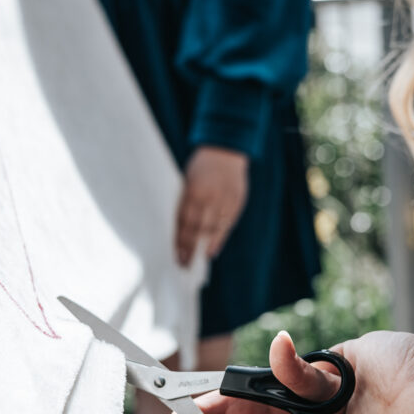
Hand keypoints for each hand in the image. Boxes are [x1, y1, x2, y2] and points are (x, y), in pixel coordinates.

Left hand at [175, 146, 248, 265]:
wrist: (226, 149)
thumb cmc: (200, 166)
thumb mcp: (188, 180)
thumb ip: (186, 202)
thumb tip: (180, 228)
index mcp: (193, 191)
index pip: (185, 222)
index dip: (180, 241)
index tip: (176, 255)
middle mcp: (210, 198)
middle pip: (199, 229)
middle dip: (190, 248)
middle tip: (184, 264)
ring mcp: (225, 200)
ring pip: (214, 229)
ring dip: (205, 246)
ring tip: (198, 260)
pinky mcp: (237, 202)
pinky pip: (227, 224)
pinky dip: (219, 238)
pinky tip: (212, 249)